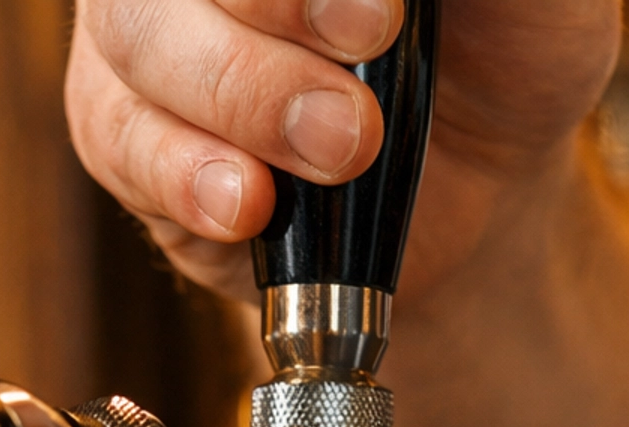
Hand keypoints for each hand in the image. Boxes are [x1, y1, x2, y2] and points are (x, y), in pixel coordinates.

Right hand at [65, 0, 622, 305]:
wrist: (488, 189)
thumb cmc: (505, 53)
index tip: (381, 5)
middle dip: (272, 8)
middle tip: (369, 54)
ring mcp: (154, 35)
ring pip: (137, 40)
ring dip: (243, 96)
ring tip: (342, 147)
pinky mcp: (135, 142)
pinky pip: (123, 145)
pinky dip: (188, 178)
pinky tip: (251, 204)